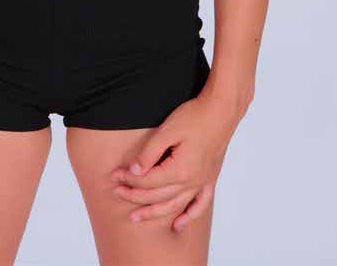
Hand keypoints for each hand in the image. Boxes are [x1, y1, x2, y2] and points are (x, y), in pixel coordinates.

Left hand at [109, 92, 237, 232]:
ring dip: (154, 212)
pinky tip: (178, 224)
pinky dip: (189, 216)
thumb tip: (134, 171)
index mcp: (180, 170)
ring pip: (174, 205)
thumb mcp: (167, 130)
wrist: (221, 111)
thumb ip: (149, 153)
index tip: (115, 175)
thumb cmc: (194, 116)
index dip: (129, 179)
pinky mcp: (210, 178)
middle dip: (134, 195)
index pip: (147, 181)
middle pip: (158, 195)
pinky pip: (200, 205)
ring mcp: (202, 182)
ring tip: (136, 217)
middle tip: (117, 193)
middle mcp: (191, 182)